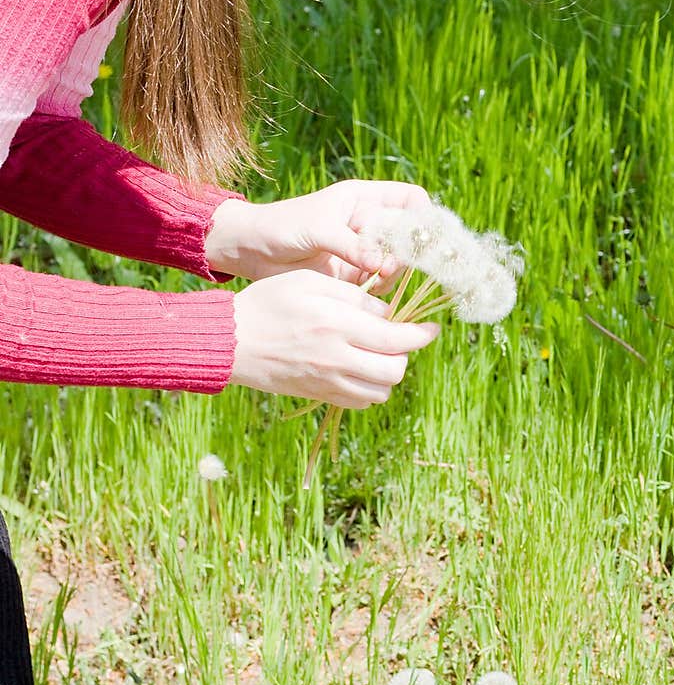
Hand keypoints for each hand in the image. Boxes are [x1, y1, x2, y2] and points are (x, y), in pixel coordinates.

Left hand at [207, 180, 431, 291]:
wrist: (250, 251)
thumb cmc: (281, 226)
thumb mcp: (317, 229)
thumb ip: (351, 244)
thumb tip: (382, 264)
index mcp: (363, 199)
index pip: (410, 200)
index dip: (424, 215)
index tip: (427, 236)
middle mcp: (368, 224)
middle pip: (409, 235)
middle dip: (410, 251)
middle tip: (396, 267)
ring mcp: (363, 251)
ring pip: (397, 263)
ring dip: (395, 273)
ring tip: (379, 279)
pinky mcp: (353, 276)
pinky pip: (379, 284)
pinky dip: (381, 290)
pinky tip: (372, 292)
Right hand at [229, 269, 439, 406]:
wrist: (230, 340)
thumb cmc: (269, 301)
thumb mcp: (310, 282)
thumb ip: (354, 297)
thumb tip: (386, 314)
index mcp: (337, 325)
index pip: (396, 338)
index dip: (422, 334)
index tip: (432, 327)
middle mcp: (336, 358)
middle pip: (394, 371)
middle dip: (405, 355)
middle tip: (398, 338)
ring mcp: (327, 381)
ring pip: (380, 392)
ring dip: (388, 374)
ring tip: (378, 353)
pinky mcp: (317, 394)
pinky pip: (359, 402)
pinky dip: (369, 389)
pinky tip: (360, 369)